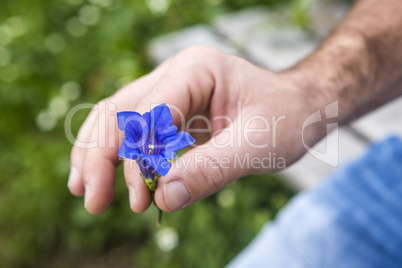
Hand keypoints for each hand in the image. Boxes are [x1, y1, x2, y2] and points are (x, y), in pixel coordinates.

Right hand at [68, 46, 323, 213]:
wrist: (300, 108)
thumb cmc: (286, 119)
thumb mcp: (257, 146)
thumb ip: (212, 171)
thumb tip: (162, 198)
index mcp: (196, 69)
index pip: (150, 112)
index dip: (136, 156)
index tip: (135, 197)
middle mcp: (176, 74)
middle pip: (120, 111)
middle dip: (99, 156)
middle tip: (91, 200)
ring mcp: (171, 90)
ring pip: (118, 119)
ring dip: (98, 155)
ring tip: (85, 192)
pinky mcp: (172, 110)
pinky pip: (135, 131)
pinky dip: (119, 156)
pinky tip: (109, 179)